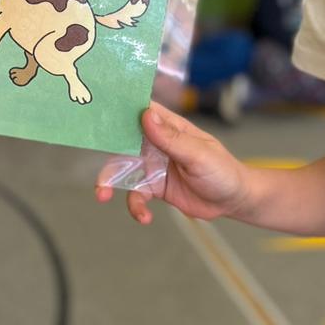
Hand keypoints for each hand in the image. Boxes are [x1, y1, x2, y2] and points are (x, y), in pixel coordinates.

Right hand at [96, 102, 251, 225]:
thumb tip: (146, 116)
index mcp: (169, 126)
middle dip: (104, 150)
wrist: (233, 201)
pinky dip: (135, 206)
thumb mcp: (199, 154)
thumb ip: (172, 138)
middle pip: (122, 141)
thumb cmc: (223, 170)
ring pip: (123, 170)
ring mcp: (154, 165)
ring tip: (102, 196)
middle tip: (91, 155)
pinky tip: (144, 217)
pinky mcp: (155, 187)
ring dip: (110, 183)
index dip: (119, 107)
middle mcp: (157, 143)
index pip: (140, 109)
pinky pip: (136, 195)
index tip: (96, 110)